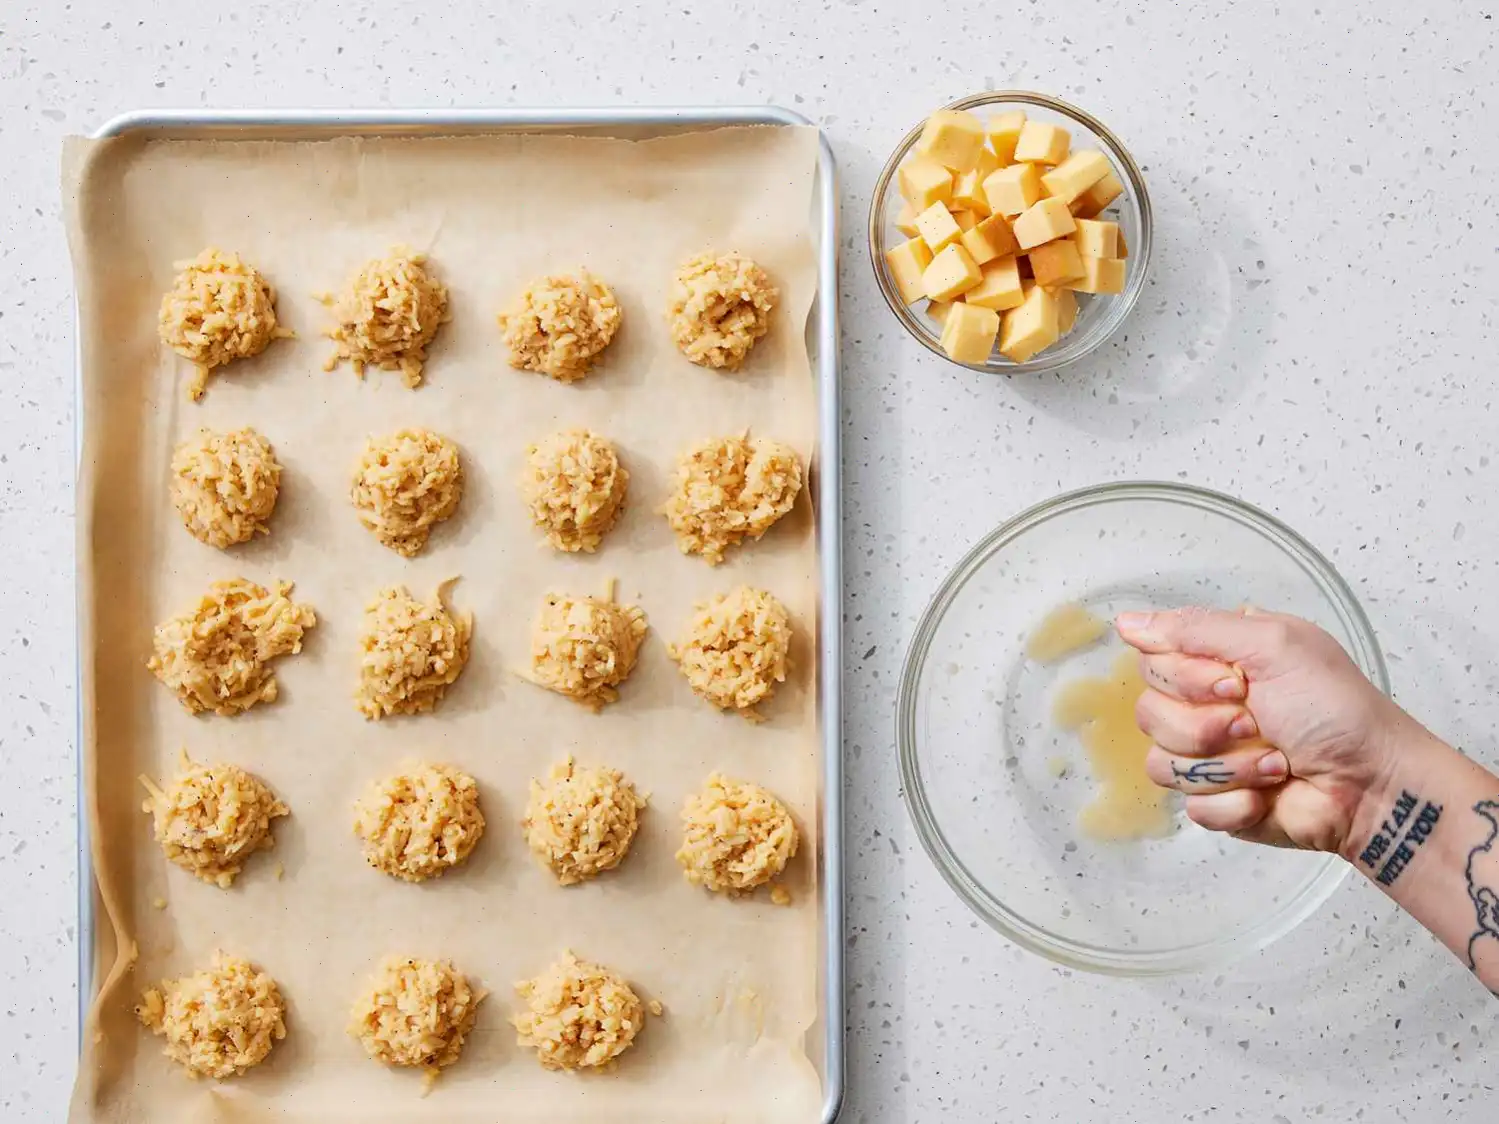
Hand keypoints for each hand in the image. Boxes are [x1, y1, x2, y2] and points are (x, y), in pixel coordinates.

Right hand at [1115, 607, 1430, 855]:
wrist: (1372, 786)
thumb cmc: (1337, 710)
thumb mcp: (1274, 645)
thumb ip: (1196, 628)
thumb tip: (1126, 621)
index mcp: (1215, 660)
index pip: (1151, 661)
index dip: (1184, 678)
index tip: (1235, 682)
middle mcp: (1204, 705)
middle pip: (1148, 714)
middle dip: (1206, 726)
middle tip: (1257, 723)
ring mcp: (1207, 757)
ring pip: (1162, 763)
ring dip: (1227, 767)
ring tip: (1276, 764)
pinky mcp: (1215, 802)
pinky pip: (1190, 806)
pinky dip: (1235, 802)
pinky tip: (1268, 795)